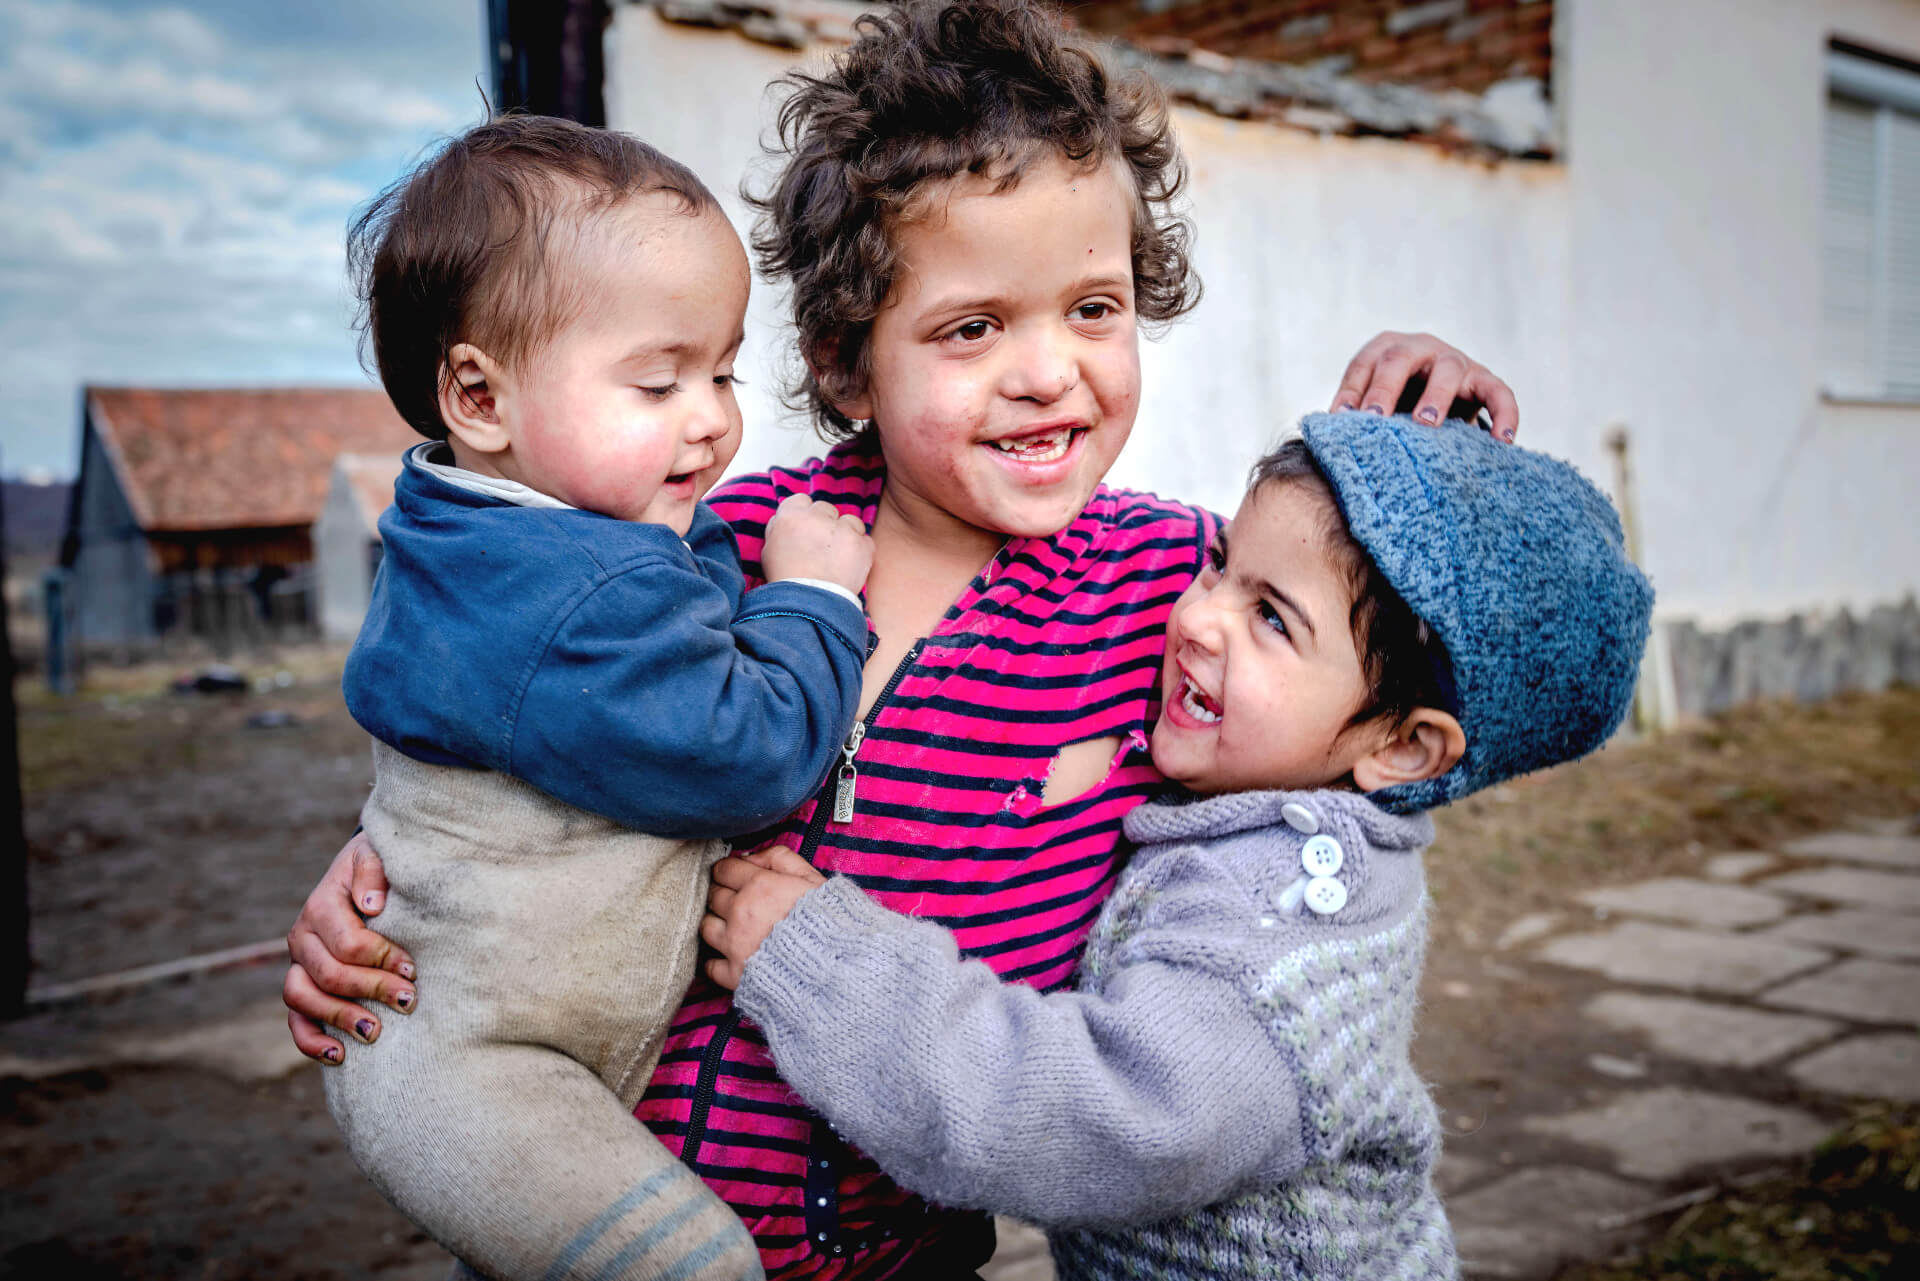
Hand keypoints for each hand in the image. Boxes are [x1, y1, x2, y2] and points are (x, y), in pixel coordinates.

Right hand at [282, 831, 415, 1063]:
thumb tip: (372, 904)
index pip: (347, 943)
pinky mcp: (303, 987)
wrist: (367, 872)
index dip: (381, 958)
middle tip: (408, 1000)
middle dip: (371, 990)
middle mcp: (303, 937)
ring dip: (340, 1018)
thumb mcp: (378, 856)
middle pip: (328, 974)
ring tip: (376, 1031)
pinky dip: (311, 1041)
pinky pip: (295, 1021)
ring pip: (303, 998)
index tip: (412, 968)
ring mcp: (298, 965)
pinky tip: (339, 1056)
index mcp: (321, 905)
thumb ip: (374, 872)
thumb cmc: (380, 866)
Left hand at [701, 845, 826, 989]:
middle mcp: (741, 913)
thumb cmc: (830, 922)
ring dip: (717, 925)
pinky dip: (717, 961)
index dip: (728, 871)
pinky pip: (710, 966)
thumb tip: (751, 857)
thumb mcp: (813, 879)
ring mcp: (735, 945)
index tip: (734, 877)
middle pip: (713, 895)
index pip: (723, 869)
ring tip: (734, 928)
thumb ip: (780, 858)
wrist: (838, 967)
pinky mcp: (735, 975)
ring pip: (706, 927)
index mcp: (759, 886)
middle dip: (723, 895)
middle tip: (738, 902)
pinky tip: (732, 957)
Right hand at [761, 493, 872, 596]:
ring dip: (847, 535)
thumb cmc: (785, 582)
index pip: (802, 500)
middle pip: (826, 509)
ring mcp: (841, 529)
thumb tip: (791, 518)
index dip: (805, 516)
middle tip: (822, 550)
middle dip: (826, 525)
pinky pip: (866, 540)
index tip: (807, 531)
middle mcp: (816, 517)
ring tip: (838, 559)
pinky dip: (861, 551)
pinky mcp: (861, 543)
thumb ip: (780, 528)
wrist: (807, 606)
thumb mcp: (769, 551)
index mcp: (790, 516)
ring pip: (850, 521)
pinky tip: (850, 567)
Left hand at [1331, 332, 1519, 442]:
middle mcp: (1420, 347)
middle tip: (1375, 418)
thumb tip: (1329, 438)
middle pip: (1398, 360)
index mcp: (1386, 349)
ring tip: (1426, 423)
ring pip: (1446, 370)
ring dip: (1434, 396)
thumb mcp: (1377, 404)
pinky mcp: (1485, 380)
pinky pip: (1499, 393)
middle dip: (1385, 389)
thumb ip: (1357, 415)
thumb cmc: (1398, 405)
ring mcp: (1455, 361)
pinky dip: (1504, 414)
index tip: (1341, 419)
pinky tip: (1501, 441)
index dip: (1351, 390)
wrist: (1442, 399)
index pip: (1363, 364)